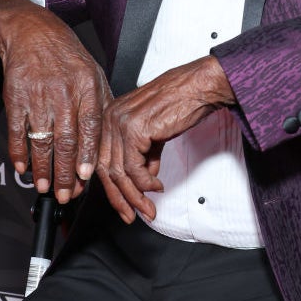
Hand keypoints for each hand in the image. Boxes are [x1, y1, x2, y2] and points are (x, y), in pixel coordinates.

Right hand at [0, 0, 110, 202]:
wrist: (33, 32)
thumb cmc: (67, 57)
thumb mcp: (94, 75)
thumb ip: (101, 106)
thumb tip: (109, 140)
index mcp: (86, 86)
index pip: (90, 127)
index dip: (88, 154)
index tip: (86, 177)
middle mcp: (62, 91)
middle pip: (65, 139)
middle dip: (64, 172)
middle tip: (65, 193)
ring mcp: (37, 94)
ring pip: (40, 139)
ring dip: (42, 168)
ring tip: (43, 187)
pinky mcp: (15, 96)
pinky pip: (16, 130)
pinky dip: (18, 152)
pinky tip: (23, 167)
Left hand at [97, 55, 234, 222]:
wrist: (198, 86)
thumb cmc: (181, 100)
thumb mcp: (155, 129)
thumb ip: (146, 152)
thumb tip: (146, 174)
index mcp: (111, 116)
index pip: (103, 159)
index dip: (112, 187)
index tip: (123, 205)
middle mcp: (110, 118)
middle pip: (106, 169)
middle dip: (120, 197)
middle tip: (131, 214)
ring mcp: (119, 123)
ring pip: (119, 172)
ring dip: (135, 195)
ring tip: (148, 207)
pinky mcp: (133, 130)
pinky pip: (133, 168)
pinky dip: (145, 182)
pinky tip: (156, 186)